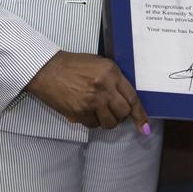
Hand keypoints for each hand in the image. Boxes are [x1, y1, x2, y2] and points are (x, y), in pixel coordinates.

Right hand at [25, 51, 149, 131]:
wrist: (48, 70)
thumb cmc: (74, 65)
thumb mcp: (100, 64)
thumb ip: (115, 80)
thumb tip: (125, 99)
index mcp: (112, 73)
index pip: (132, 98)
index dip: (140, 114)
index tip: (144, 127)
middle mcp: (104, 88)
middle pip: (123, 113)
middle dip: (121, 115)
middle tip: (113, 110)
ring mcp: (91, 102)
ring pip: (110, 123)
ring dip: (107, 120)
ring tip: (100, 111)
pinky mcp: (79, 113)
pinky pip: (93, 125)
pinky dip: (92, 122)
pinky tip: (86, 111)